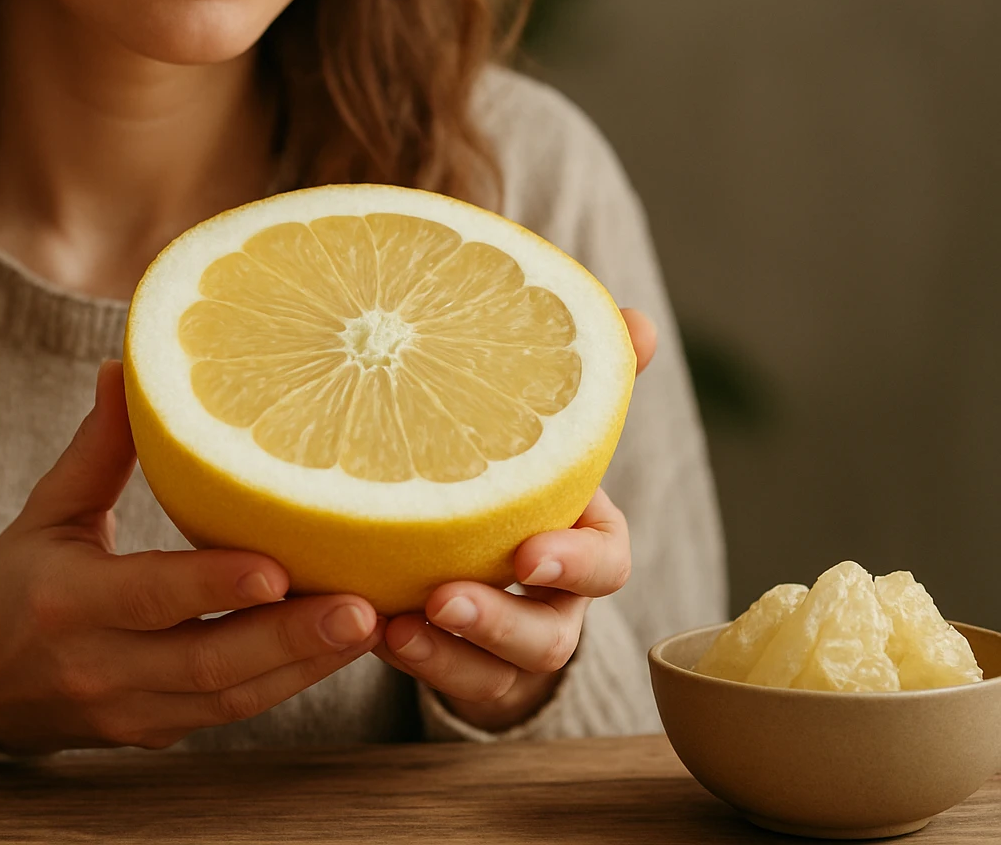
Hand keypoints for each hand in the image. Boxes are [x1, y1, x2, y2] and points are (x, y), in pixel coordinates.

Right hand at [0, 361, 383, 754]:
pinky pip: (229, 713)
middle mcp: (100, 665)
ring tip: (370, 627)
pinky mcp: (156, 733)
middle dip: (290, 638)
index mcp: (68, 601)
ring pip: (230, 699)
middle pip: (206, 663)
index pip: (151, 596)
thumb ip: (95, 452)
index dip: (213, 588)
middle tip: (361, 609)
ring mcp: (131, 710)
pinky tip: (335, 651)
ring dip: (304, 666)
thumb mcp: (47, 512)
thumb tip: (121, 369)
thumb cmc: (14, 585)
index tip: (277, 569)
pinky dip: (286, 683)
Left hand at [373, 308, 657, 732]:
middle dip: (500, 622)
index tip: (526, 550)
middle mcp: (554, 601)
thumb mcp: (536, 422)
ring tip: (392, 625)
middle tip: (443, 596)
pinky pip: (445, 684)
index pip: (606, 562)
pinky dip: (413, 663)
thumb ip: (580, 376)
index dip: (576, 562)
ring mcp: (506, 647)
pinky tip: (367, 631)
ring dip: (446, 654)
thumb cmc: (511, 468)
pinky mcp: (462, 673)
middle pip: (551, 634)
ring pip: (493, 673)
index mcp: (583, 538)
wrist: (475, 535)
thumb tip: (636, 320)